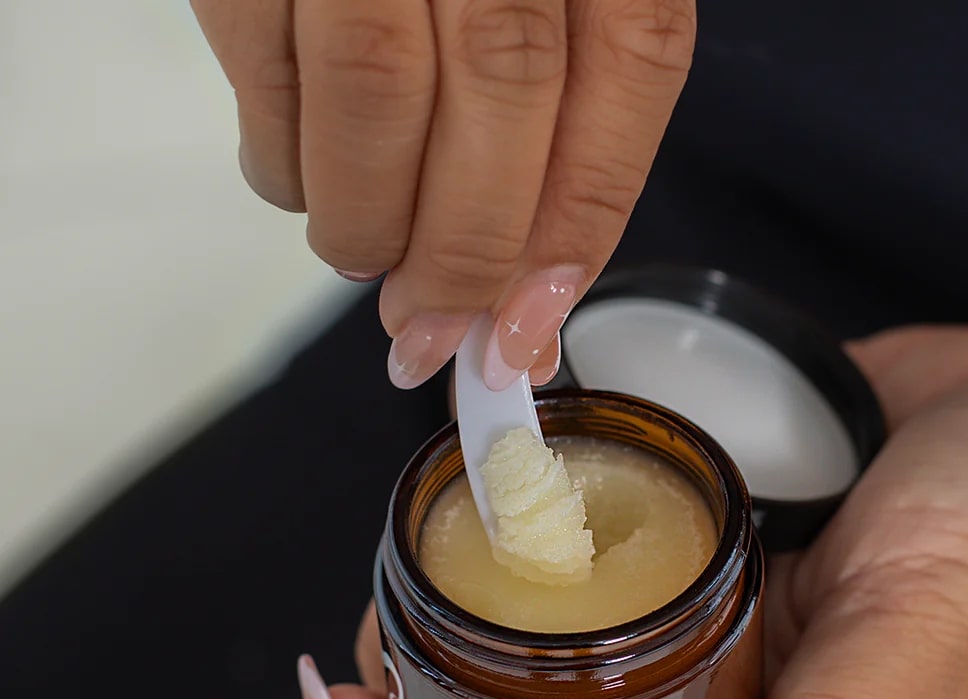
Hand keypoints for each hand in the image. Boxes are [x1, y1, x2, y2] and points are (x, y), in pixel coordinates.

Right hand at [190, 0, 694, 389]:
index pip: (633, 64)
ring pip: (378, 91)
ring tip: (365, 260)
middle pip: (506, 87)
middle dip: (466, 253)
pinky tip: (309, 187)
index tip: (527, 330)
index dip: (579, 221)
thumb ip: (544, 148)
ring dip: (370, 225)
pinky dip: (288, 171)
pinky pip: (267, 78)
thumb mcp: (532, 13)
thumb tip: (524, 321)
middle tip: (432, 329)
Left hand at [296, 327, 967, 698]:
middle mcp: (699, 689)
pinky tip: (477, 488)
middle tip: (347, 644)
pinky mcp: (699, 520)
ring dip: (452, 611)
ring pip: (545, 629)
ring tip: (387, 566)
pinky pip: (595, 529)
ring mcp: (692, 602)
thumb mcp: (914, 656)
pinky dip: (527, 519)